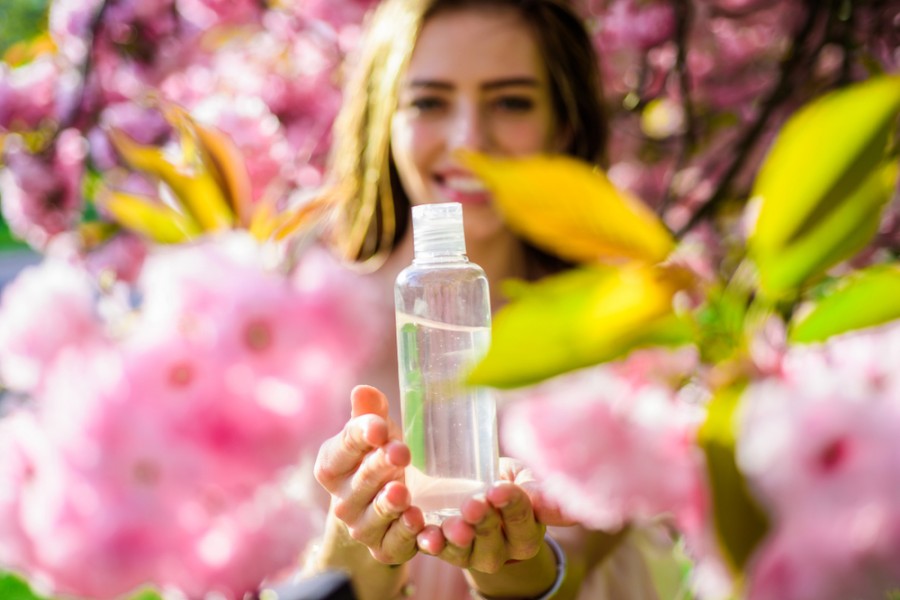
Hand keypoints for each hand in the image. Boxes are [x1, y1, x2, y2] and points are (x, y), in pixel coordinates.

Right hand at [314, 385, 424, 563]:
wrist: (382, 511)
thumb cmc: (378, 460)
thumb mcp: (377, 435)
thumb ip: (370, 414)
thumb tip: (363, 390)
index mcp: (333, 465)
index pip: (344, 447)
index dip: (360, 436)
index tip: (379, 427)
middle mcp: (342, 500)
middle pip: (361, 481)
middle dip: (380, 466)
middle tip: (401, 452)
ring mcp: (361, 527)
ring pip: (374, 515)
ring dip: (389, 504)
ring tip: (403, 491)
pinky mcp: (384, 549)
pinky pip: (394, 544)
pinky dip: (406, 534)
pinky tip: (419, 521)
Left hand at [415, 458, 575, 572]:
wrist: (480, 488)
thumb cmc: (508, 481)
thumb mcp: (524, 477)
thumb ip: (537, 488)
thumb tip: (559, 495)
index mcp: (528, 531)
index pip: (522, 518)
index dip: (512, 504)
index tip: (499, 489)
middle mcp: (504, 549)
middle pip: (493, 539)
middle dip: (483, 521)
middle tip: (473, 504)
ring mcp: (474, 554)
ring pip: (465, 552)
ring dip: (456, 538)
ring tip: (451, 526)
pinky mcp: (448, 552)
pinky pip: (439, 552)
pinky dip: (431, 543)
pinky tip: (426, 535)